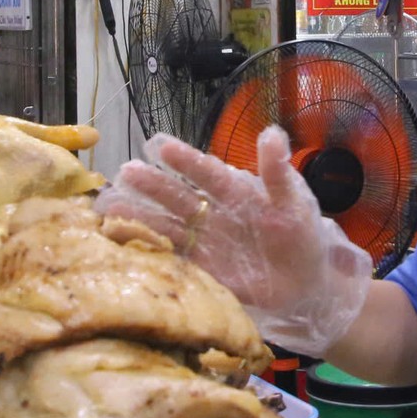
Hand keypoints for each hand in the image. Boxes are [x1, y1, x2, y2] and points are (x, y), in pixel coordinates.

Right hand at [95, 128, 372, 354]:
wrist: (309, 285)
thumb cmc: (302, 236)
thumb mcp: (296, 202)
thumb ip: (279, 172)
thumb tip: (271, 133)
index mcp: (234, 191)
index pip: (206, 172)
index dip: (184, 159)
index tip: (159, 146)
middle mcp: (212, 213)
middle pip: (176, 197)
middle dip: (150, 185)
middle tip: (124, 173)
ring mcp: (203, 243)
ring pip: (165, 226)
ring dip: (137, 217)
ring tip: (108, 208)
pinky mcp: (201, 272)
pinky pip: (171, 261)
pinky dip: (148, 253)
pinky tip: (123, 246)